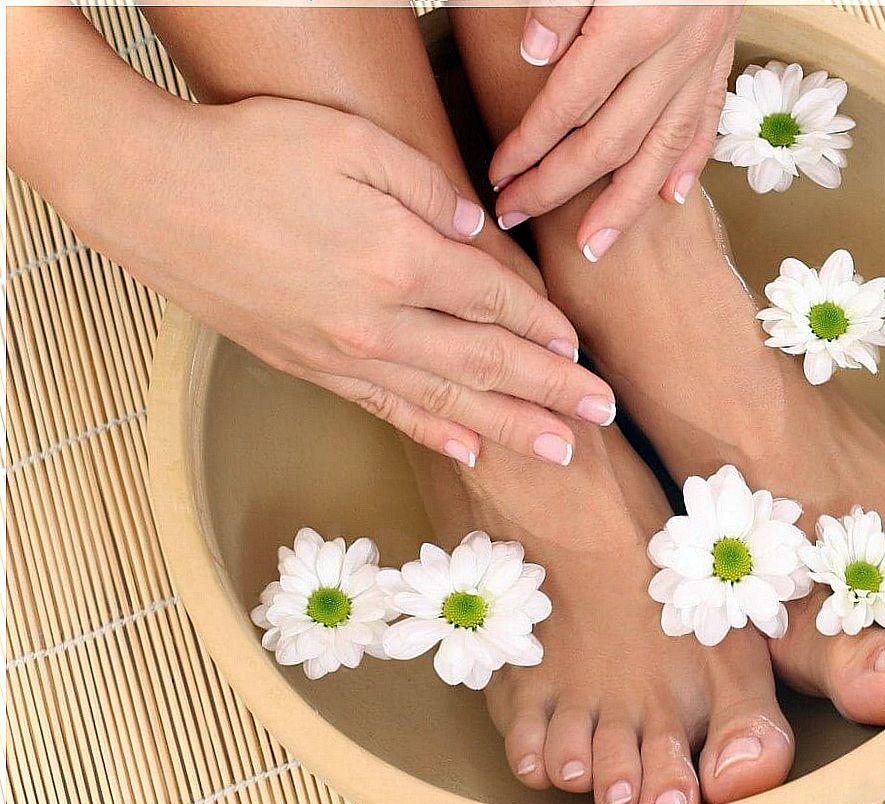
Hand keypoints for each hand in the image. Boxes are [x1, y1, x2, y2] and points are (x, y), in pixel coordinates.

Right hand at [77, 96, 616, 465]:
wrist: (150, 194)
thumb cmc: (250, 152)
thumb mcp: (350, 141)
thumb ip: (427, 187)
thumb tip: (476, 230)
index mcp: (400, 258)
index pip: (497, 301)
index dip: (546, 327)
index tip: (581, 348)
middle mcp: (380, 321)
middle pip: (489, 365)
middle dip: (553, 393)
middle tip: (603, 417)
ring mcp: (342, 353)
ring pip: (447, 402)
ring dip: (511, 428)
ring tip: (562, 451)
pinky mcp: (308, 368)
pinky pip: (386, 410)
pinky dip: (433, 433)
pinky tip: (469, 451)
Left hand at [492, 3, 740, 259]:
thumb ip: (560, 2)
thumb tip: (534, 54)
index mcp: (637, 18)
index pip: (569, 103)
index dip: (529, 145)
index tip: (500, 175)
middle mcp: (677, 48)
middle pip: (611, 141)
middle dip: (558, 187)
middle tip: (517, 214)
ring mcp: (706, 54)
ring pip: (663, 148)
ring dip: (624, 205)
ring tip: (594, 244)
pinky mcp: (724, 49)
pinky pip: (707, 119)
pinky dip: (689, 163)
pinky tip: (669, 197)